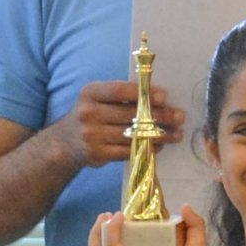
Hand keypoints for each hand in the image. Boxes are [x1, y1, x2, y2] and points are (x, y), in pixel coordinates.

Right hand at [57, 79, 181, 170]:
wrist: (65, 143)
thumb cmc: (90, 115)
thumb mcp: (98, 99)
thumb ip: (121, 96)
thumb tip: (158, 97)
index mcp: (90, 93)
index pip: (119, 90)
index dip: (143, 94)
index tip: (164, 97)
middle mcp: (89, 113)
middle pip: (131, 114)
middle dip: (159, 116)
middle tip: (179, 117)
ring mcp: (92, 135)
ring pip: (133, 135)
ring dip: (159, 135)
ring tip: (176, 134)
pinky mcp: (98, 154)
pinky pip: (128, 151)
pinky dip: (147, 148)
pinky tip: (159, 146)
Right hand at [89, 202, 207, 245]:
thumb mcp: (195, 241)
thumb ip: (194, 223)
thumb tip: (185, 206)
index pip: (116, 245)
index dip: (112, 230)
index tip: (118, 215)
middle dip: (98, 230)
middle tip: (107, 215)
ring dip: (97, 232)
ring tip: (106, 217)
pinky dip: (109, 231)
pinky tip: (118, 218)